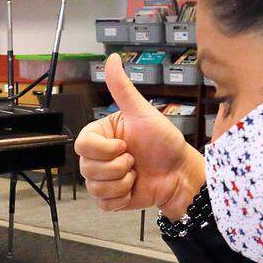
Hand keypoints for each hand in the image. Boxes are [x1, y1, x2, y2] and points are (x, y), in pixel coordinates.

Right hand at [75, 53, 204, 215]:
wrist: (179, 173)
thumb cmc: (164, 141)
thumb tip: (112, 59)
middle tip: (134, 160)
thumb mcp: (142, 113)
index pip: (83, 146)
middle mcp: (98, 157)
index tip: (125, 146)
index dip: (104, 150)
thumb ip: (122, 89)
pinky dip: (121, 198)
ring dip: (122, 182)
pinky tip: (134, 187)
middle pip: (87, 168)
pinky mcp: (110, 199)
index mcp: (100, 135)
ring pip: (95, 187)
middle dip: (117, 166)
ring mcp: (102, 179)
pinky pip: (103, 203)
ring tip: (136, 173)